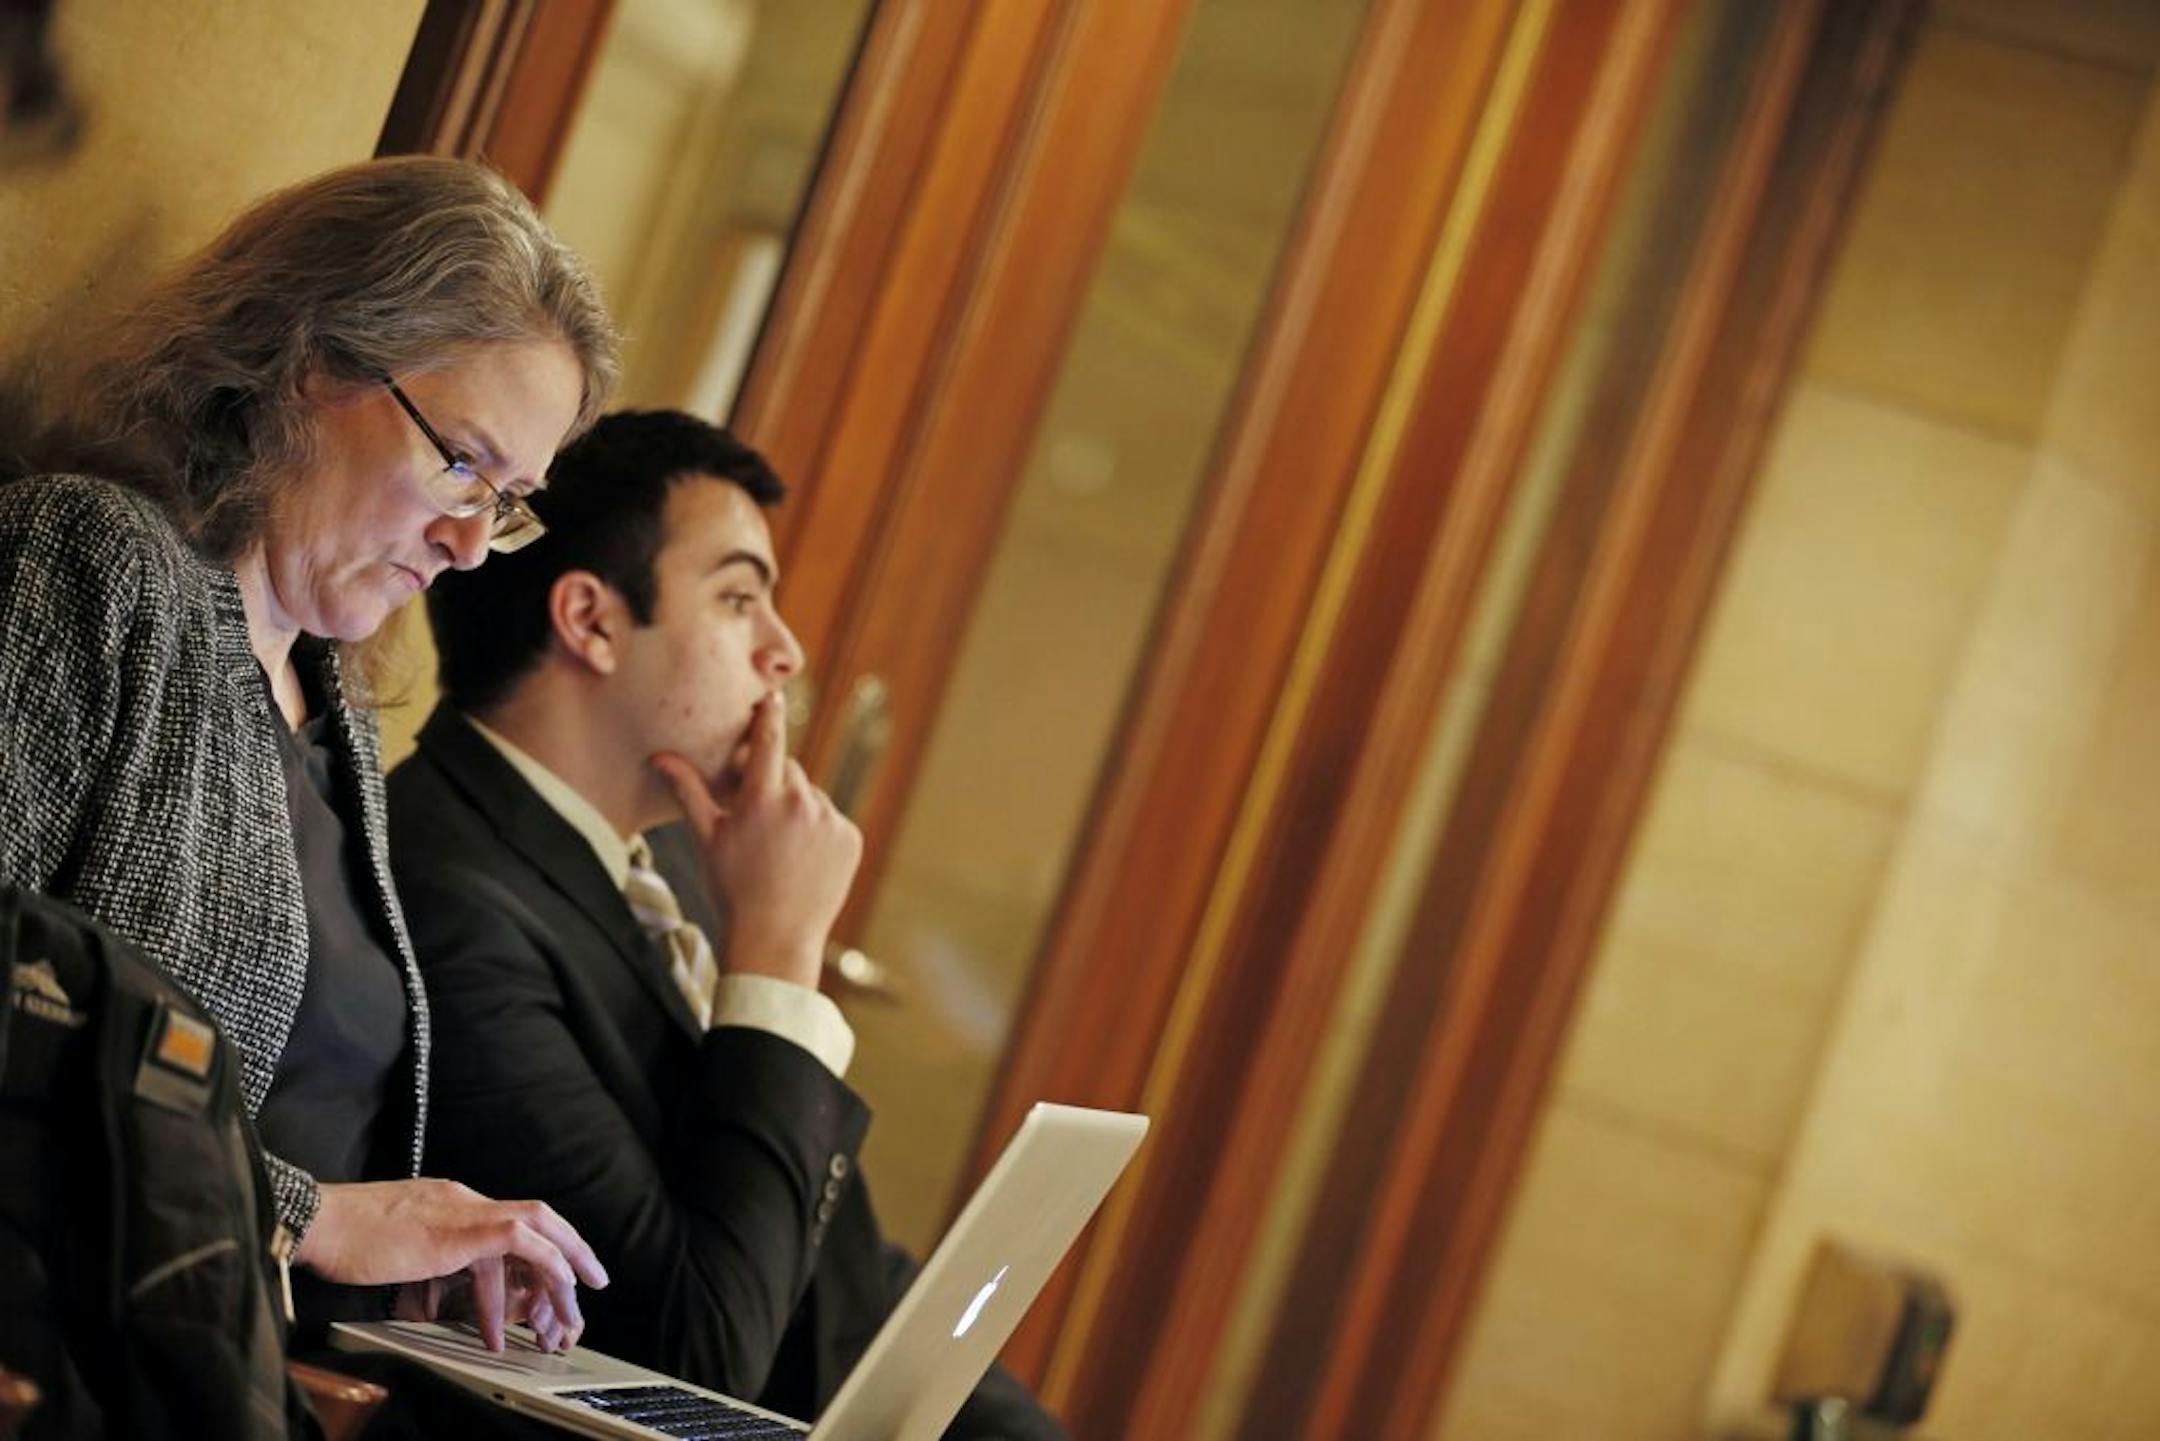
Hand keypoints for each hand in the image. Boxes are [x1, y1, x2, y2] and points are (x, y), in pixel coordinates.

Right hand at [297, 1178, 608, 1351]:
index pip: (509, 1222)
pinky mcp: (459, 1230)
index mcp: (451, 1201)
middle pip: (536, 1218)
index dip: (537, 1249)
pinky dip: (545, 1262)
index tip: (554, 1275)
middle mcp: (465, 1199)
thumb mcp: (396, 1244)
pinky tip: (554, 1289)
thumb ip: (425, 1253)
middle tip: (592, 1281)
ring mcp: (464, 1210)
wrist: (318, 1222)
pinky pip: (521, 1240)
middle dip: (570, 1249)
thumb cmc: (343, 1238)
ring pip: (538, 1229)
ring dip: (563, 1269)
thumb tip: (434, 1276)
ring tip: (575, 1307)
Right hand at [652, 693, 861, 988]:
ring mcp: (829, 820)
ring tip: (780, 850)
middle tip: (758, 819)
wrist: (776, 938)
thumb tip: (660, 757)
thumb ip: (689, 791)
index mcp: (762, 799)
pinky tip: (802, 860)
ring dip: (796, 810)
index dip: (770, 715)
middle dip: (773, 785)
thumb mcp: (708, 838)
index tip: (774, 695)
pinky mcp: (850, 838)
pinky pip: (832, 820)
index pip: (769, 741)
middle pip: (787, 771)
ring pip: (810, 796)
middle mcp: (800, 803)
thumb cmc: (733, 889)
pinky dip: (819, 831)